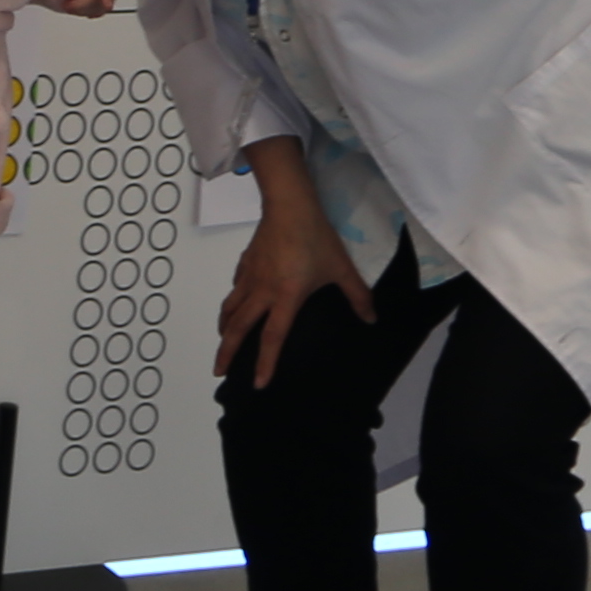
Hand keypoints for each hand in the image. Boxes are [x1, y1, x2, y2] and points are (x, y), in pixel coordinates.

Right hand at [214, 198, 375, 390]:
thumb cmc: (316, 238)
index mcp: (286, 298)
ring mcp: (250, 277)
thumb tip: (371, 319)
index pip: (272, 338)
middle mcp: (262, 293)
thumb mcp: (341, 268)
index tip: (257, 384)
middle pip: (238, 329)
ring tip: (222, 339)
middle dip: (227, 352)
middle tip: (218, 371)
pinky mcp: (246, 262)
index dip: (265, 363)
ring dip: (225, 328)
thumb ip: (357, 295)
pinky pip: (236, 287)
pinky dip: (233, 300)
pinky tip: (236, 300)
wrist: (289, 206)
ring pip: (231, 308)